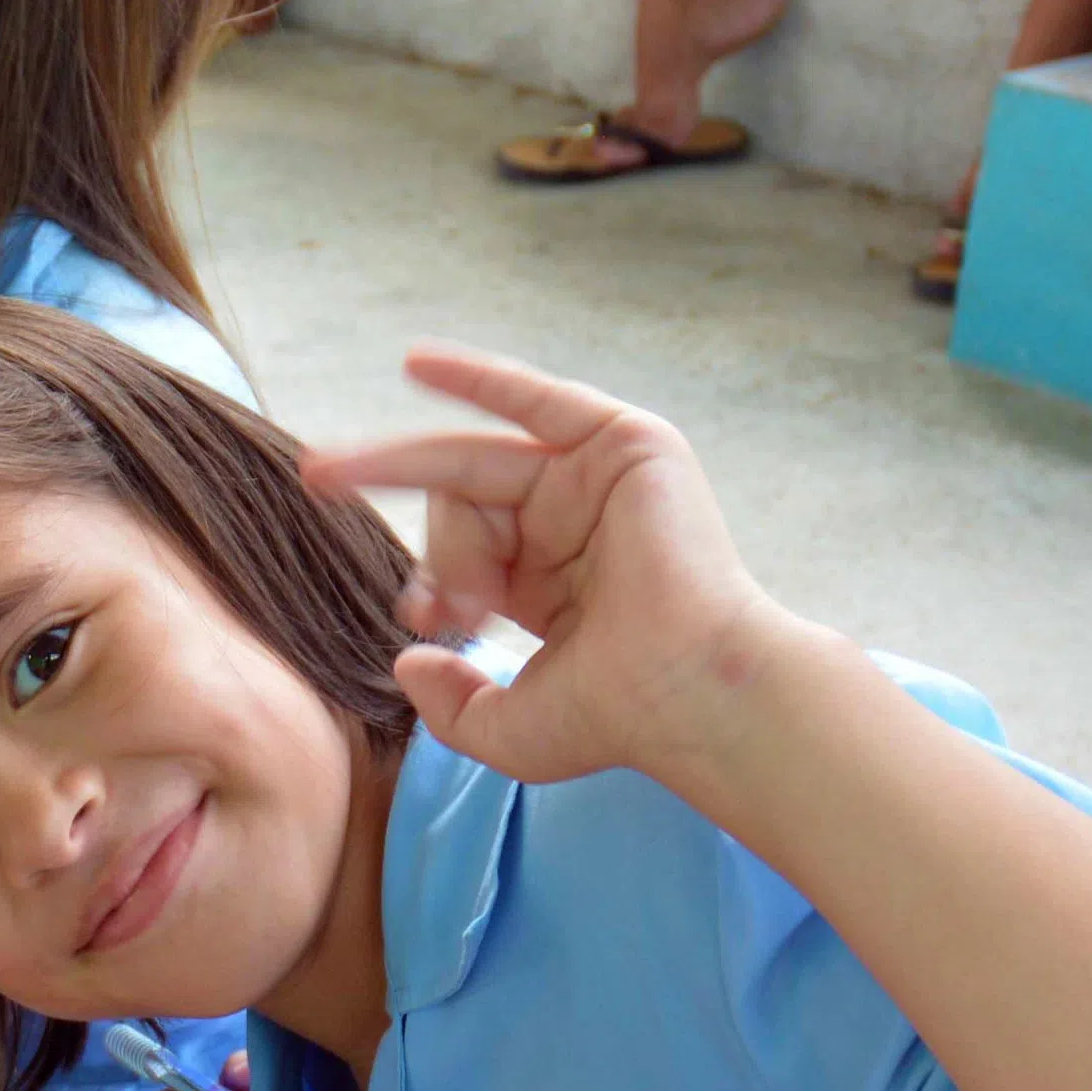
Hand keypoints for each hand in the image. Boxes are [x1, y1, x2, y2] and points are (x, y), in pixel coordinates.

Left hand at [304, 345, 802, 789]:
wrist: (684, 690)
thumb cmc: (617, 716)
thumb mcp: (508, 727)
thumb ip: (450, 705)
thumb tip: (407, 661)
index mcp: (546, 583)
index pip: (460, 554)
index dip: (433, 581)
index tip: (428, 620)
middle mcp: (569, 524)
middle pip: (461, 504)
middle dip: (442, 557)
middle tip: (443, 609)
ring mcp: (596, 480)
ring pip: (479, 468)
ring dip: (461, 532)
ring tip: (486, 593)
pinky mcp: (623, 446)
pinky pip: (534, 398)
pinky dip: (476, 376)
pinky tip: (413, 363)